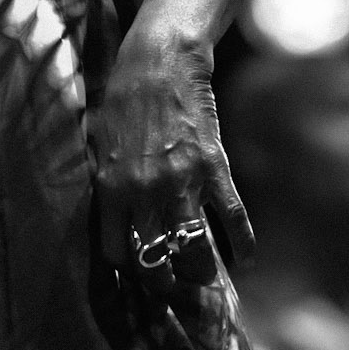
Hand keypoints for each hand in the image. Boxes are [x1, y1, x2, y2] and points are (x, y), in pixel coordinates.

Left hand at [88, 33, 253, 296]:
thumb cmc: (124, 98)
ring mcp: (182, 181)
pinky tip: (246, 260)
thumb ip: (108, 184)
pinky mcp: (214, 167)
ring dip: (202, 271)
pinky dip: (243, 243)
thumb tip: (115, 219)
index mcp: (112, 188)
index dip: (130, 272)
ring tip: (206, 279)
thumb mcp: (102, 144)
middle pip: (155, 262)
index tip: (140, 275)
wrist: (161, 60)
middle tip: (175, 289)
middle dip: (166, 285)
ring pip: (194, 249)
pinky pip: (232, 217)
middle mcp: (145, 192)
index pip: (117, 253)